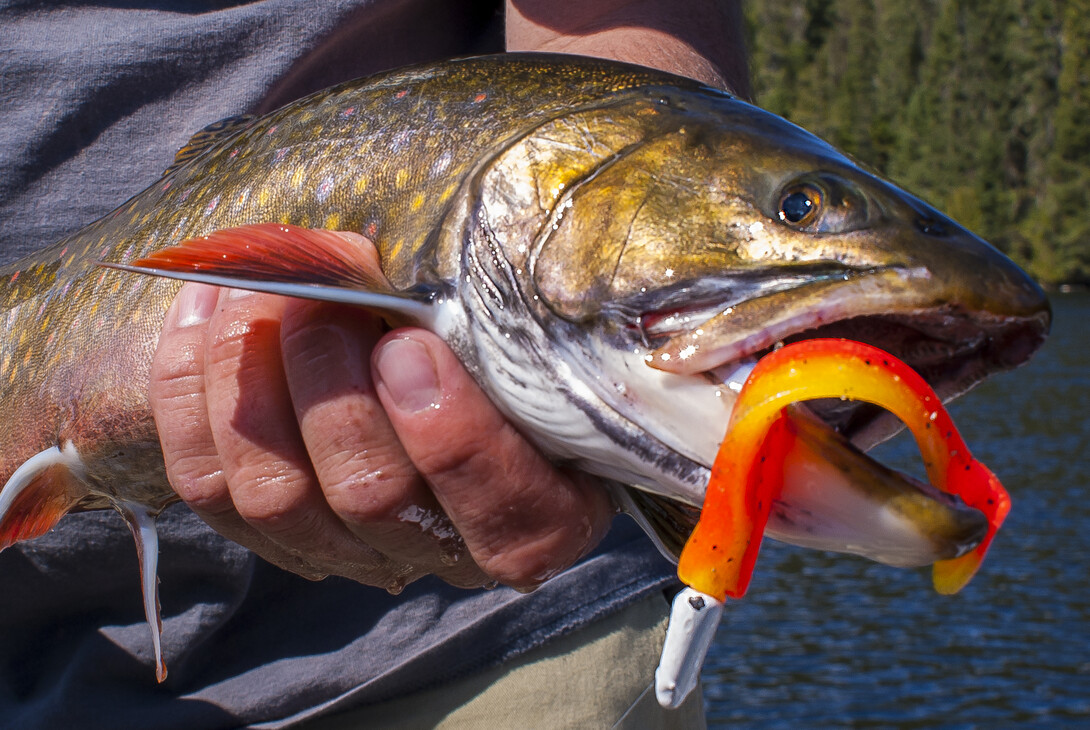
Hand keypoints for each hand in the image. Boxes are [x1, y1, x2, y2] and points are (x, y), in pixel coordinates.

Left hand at [149, 235, 612, 590]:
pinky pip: (204, 483)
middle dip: (330, 382)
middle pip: (370, 497)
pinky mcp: (264, 529)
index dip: (455, 442)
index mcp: (539, 514)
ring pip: (274, 496)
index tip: (410, 347)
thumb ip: (484, 320)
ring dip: (254, 377)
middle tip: (321, 295)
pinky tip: (204, 305)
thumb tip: (376, 270)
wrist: (433, 358)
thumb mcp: (519, 332)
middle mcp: (439, 549)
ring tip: (257, 291)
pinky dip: (190, 387)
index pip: (510, 524)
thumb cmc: (499, 341)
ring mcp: (346, 550)